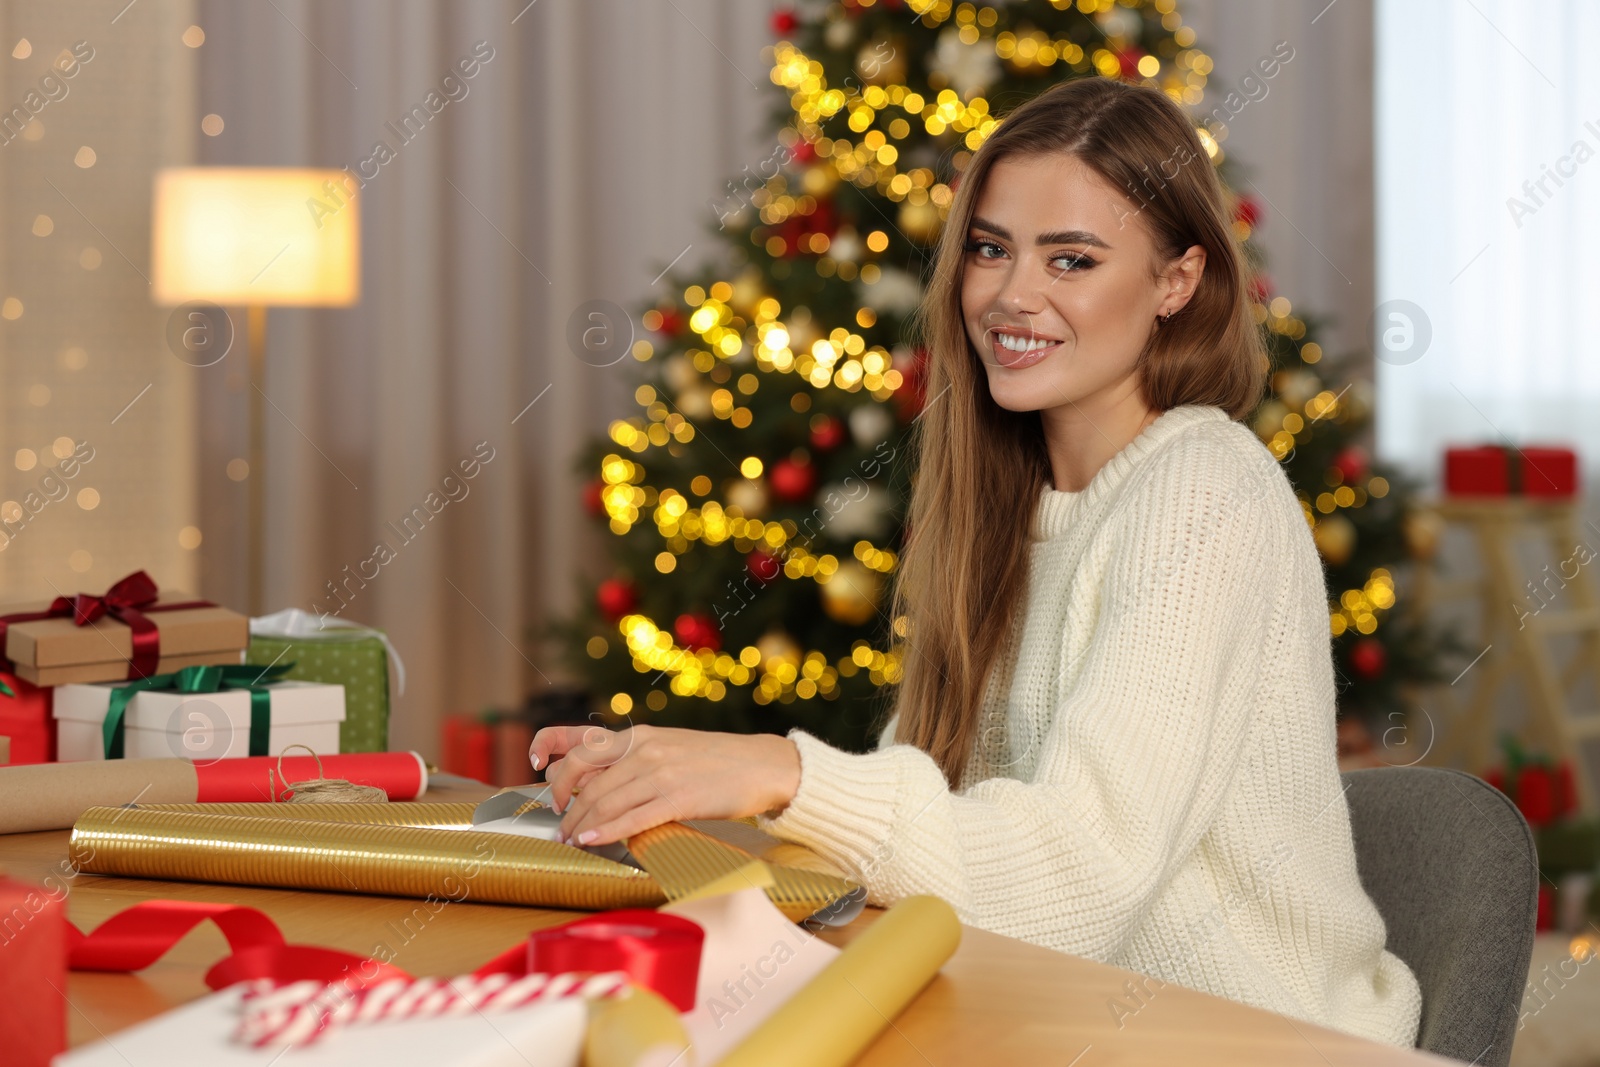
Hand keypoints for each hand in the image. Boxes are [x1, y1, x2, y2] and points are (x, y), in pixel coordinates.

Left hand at [527, 724, 799, 846]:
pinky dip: (605, 831)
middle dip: (562, 803)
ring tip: (571, 841)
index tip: (533, 764)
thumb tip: (592, 786)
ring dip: (579, 825)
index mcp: (638, 735)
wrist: (761, 765)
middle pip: (582, 775)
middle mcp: (643, 748)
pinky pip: (631, 817)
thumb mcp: (667, 749)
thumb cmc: (714, 763)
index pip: (577, 735)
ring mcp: (660, 771)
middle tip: (559, 824)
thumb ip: (630, 763)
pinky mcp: (678, 797)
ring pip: (602, 800)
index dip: (546, 746)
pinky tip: (591, 842)